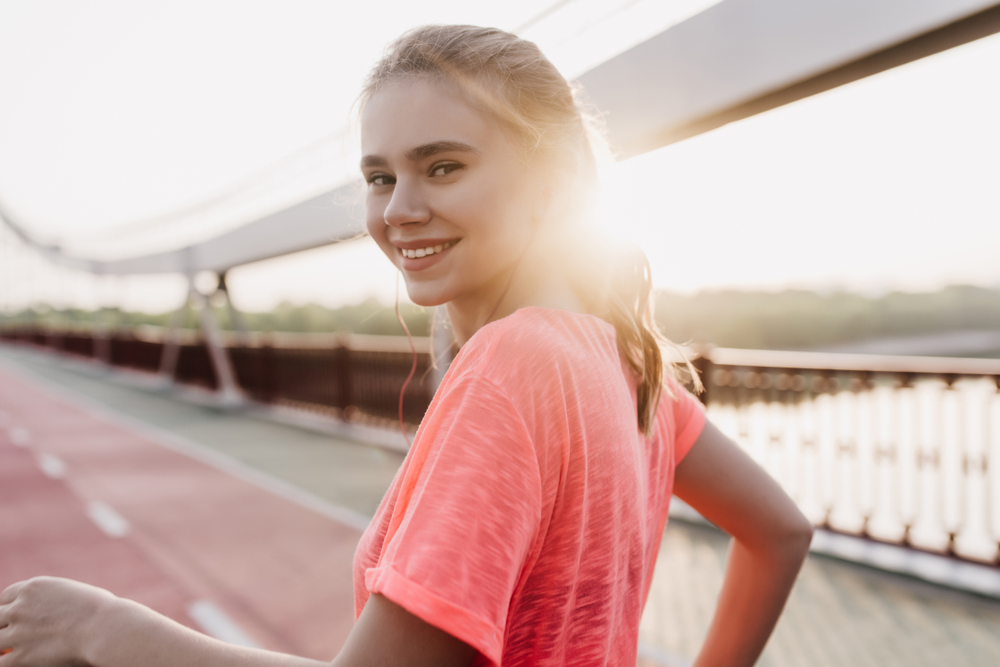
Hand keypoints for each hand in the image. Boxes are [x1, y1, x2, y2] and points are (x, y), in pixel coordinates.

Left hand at [0, 576, 116, 666]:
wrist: (105, 629)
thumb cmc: (103, 612)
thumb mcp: (75, 594)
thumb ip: (56, 599)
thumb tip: (55, 612)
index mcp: (34, 587)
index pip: (6, 597)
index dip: (9, 608)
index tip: (13, 618)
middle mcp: (20, 607)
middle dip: (3, 626)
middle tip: (12, 636)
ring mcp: (17, 632)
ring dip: (4, 646)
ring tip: (12, 652)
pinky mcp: (19, 657)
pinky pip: (1, 662)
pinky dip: (7, 662)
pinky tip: (17, 662)